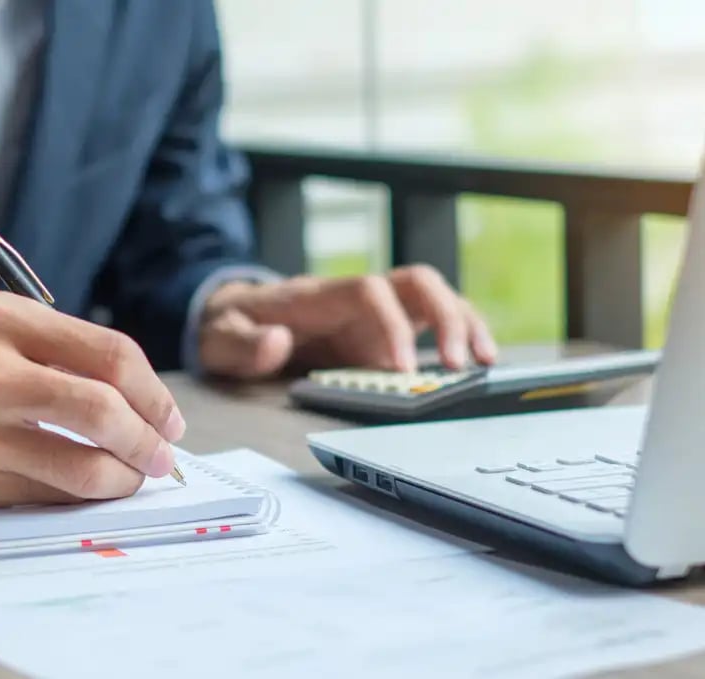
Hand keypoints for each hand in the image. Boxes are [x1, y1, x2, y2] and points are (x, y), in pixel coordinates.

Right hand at [0, 292, 185, 507]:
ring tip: (133, 476)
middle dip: (149, 439)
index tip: (169, 417)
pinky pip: (43, 494)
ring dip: (123, 477)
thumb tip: (141, 401)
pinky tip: (91, 489)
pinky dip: (80, 495)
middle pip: (102, 408)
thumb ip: (57, 349)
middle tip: (163, 455)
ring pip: (79, 465)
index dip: (154, 392)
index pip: (108, 354)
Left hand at [198, 265, 497, 378]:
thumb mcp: (220, 337)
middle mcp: (359, 295)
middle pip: (418, 283)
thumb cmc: (232, 325)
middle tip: (459, 365)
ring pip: (437, 297)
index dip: (391, 325)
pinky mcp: (388, 330)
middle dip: (445, 318)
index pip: (369, 293)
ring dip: (465, 325)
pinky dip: (461, 338)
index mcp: (321, 295)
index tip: (402, 369)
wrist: (236, 315)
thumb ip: (243, 343)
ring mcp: (378, 310)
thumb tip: (278, 343)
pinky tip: (477, 368)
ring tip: (484, 365)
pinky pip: (434, 323)